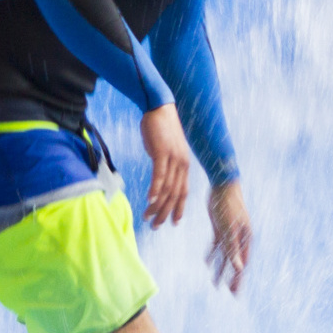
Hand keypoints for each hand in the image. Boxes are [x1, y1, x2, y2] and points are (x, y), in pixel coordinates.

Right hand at [140, 105, 189, 229]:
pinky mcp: (162, 152)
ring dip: (157, 205)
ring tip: (148, 217)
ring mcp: (173, 158)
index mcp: (184, 165)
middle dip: (165, 213)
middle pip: (175, 195)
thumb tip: (158, 176)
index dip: (179, 208)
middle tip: (155, 226)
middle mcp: (182, 164)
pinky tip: (150, 200)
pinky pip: (159, 175)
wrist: (159, 107)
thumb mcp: (165, 149)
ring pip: (167, 188)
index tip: (174, 222)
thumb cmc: (160, 127)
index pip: (184, 192)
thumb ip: (164, 164)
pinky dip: (155, 189)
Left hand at [206, 180, 250, 292]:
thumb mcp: (230, 229)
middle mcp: (239, 237)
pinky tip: (207, 262)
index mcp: (245, 239)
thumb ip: (233, 249)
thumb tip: (239, 268)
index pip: (242, 264)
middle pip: (235, 261)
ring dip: (220, 268)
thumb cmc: (229, 206)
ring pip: (224, 254)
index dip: (238, 278)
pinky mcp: (219, 227)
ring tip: (214, 282)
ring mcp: (229, 232)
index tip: (235, 293)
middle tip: (228, 292)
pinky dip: (212, 253)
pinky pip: (216, 244)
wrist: (222, 185)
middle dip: (231, 277)